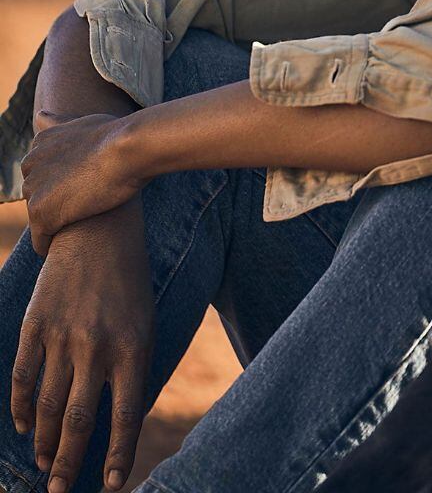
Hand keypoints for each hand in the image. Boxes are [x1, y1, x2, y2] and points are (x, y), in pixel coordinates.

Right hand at [11, 204, 152, 492]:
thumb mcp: (145, 323)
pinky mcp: (34, 326)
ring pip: (44, 406)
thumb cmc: (130, 284)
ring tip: (43, 465)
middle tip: (60, 491)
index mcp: (134, 348)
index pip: (125, 416)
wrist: (99, 231)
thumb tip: (121, 420)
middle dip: (68, 462)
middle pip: (77, 420)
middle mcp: (97, 347)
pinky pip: (21, 378)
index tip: (112, 485)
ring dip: (41, 442)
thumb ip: (133, 369)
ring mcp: (62, 337)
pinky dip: (18, 408)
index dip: (117, 454)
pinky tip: (22, 427)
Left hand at [23, 112, 143, 252]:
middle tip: (87, 207)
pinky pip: (40, 239)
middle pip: (38, 193)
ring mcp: (34, 189)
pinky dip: (49, 245)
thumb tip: (41, 115)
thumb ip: (59, 123)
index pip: (43, 171)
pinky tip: (64, 249)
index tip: (85, 187)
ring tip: (80, 229)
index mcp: (40, 143)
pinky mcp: (41, 214)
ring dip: (56, 223)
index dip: (66, 181)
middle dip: (56, 202)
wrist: (130, 147)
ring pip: (39, 216)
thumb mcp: (83, 121)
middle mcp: (30, 164)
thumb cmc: (118, 134)